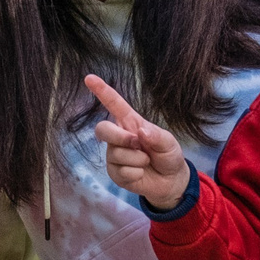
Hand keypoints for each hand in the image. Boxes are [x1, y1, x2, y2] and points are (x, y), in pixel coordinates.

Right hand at [85, 74, 191, 210]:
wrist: (170, 181)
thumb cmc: (168, 155)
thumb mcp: (169, 142)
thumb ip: (157, 136)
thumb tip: (140, 132)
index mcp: (131, 123)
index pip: (114, 104)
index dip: (102, 91)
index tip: (89, 78)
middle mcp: (119, 137)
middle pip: (103, 129)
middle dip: (119, 137)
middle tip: (138, 144)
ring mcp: (114, 155)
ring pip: (116, 154)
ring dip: (137, 160)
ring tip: (147, 162)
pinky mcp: (114, 173)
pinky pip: (121, 171)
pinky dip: (136, 173)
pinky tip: (141, 173)